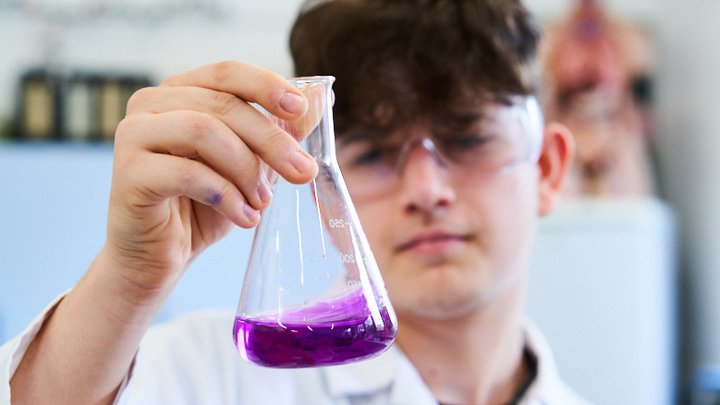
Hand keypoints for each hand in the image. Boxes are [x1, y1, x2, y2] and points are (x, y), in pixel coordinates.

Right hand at [104, 61, 318, 289]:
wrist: (159, 256)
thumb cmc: (203, 206)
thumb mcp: (251, 165)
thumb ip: (279, 131)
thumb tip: (323, 97)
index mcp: (181, 92)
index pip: (228, 73)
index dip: (267, 86)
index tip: (301, 109)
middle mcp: (151, 103)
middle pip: (224, 105)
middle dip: (271, 140)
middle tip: (303, 173)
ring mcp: (133, 134)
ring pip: (204, 131)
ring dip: (246, 169)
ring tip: (263, 202)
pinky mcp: (128, 172)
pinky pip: (187, 173)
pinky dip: (226, 195)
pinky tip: (245, 217)